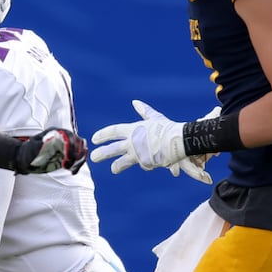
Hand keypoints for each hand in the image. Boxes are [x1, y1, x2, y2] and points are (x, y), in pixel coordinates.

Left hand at [14, 127, 87, 174]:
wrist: (23, 159)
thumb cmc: (26, 153)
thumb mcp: (32, 148)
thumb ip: (41, 145)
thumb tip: (48, 142)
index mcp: (54, 132)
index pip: (68, 136)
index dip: (71, 146)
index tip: (68, 158)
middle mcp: (62, 137)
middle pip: (78, 142)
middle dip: (77, 154)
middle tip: (70, 166)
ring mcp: (65, 146)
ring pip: (80, 150)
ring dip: (79, 160)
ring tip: (72, 169)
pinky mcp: (66, 154)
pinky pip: (77, 157)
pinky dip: (77, 164)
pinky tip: (72, 171)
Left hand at [91, 100, 216, 180]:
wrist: (179, 140)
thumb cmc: (168, 127)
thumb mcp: (154, 117)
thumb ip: (143, 111)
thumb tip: (135, 102)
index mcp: (132, 129)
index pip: (113, 131)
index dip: (103, 135)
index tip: (94, 139)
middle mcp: (132, 142)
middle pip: (112, 149)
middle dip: (102, 153)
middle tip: (93, 157)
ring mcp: (138, 154)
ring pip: (122, 162)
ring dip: (117, 166)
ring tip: (113, 169)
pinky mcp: (145, 163)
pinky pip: (144, 164)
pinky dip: (148, 162)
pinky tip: (154, 160)